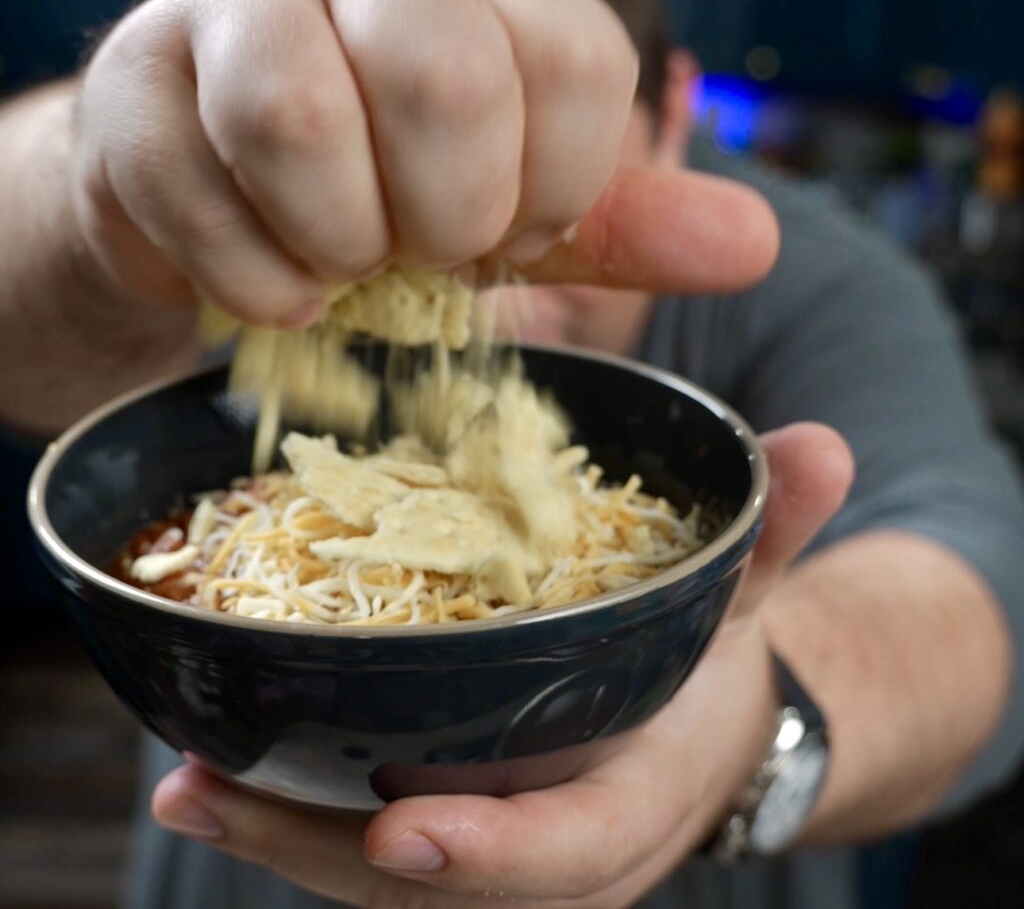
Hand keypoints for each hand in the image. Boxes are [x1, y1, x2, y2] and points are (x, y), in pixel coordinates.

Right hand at [72, 0, 775, 328]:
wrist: (227, 195)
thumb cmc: (385, 197)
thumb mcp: (517, 209)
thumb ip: (626, 224)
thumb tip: (754, 242)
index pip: (577, 65)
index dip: (554, 186)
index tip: (507, 231)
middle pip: (445, 75)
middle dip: (445, 214)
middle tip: (420, 251)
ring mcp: (240, 13)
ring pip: (297, 117)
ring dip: (336, 246)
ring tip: (339, 264)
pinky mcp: (137, 86)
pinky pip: (199, 195)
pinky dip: (254, 282)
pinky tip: (272, 280)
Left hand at [152, 423, 852, 907]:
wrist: (702, 723)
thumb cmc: (714, 657)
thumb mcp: (745, 594)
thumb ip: (777, 529)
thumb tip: (822, 446)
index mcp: (634, 796)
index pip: (566, 851)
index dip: (492, 856)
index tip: (396, 831)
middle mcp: (558, 849)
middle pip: (438, 892)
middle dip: (324, 851)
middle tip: (212, 790)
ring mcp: (497, 854)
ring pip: (378, 883)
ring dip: (278, 835)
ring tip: (188, 780)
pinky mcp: (455, 831)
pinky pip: (361, 843)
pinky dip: (291, 813)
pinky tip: (215, 766)